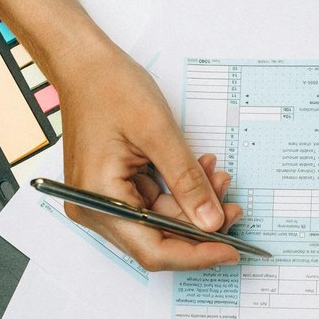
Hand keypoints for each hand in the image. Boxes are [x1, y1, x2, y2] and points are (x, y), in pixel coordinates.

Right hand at [54, 45, 242, 270]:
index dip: (195, 255)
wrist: (85, 64)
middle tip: (233, 208)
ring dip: (193, 205)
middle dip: (200, 227)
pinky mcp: (114, 190)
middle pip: (157, 241)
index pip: (153, 250)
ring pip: (160, 223)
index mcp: (97, 200)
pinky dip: (179, 192)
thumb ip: (187, 182)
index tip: (231, 250)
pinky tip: (200, 171)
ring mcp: (103, 201)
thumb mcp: (158, 133)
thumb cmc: (109, 87)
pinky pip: (154, 204)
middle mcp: (95, 209)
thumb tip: (212, 223)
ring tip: (219, 178)